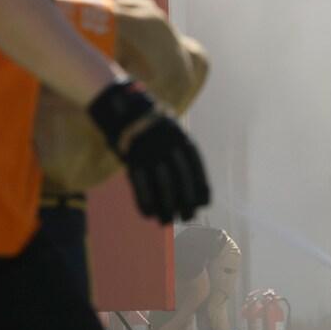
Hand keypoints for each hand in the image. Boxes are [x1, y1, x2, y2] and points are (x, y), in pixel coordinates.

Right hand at [88, 80, 209, 223]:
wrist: (125, 108)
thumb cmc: (153, 124)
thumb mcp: (173, 131)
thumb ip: (181, 153)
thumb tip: (194, 182)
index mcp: (182, 138)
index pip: (196, 167)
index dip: (201, 187)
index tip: (205, 203)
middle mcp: (169, 146)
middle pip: (182, 180)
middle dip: (187, 202)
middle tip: (188, 217)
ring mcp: (151, 153)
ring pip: (163, 185)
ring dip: (167, 207)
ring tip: (168, 221)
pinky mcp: (133, 159)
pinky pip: (141, 185)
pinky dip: (145, 201)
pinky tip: (148, 214)